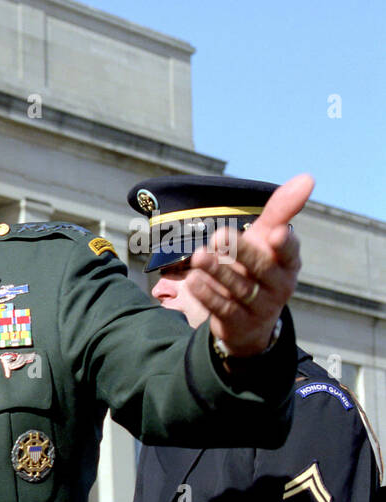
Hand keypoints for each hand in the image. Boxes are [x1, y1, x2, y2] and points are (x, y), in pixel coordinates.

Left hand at [183, 173, 310, 355]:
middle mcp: (279, 286)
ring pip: (241, 289)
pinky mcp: (239, 323)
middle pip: (261, 269)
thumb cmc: (258, 266)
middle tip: (220, 235)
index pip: (289, 252)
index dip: (283, 244)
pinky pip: (223, 309)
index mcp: (288, 262)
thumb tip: (307, 177)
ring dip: (219, 272)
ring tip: (199, 256)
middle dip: (241, 252)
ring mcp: (260, 307)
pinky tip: (193, 280)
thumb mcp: (266, 238)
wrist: (249, 319)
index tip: (273, 232)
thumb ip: (281, 210)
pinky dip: (208, 295)